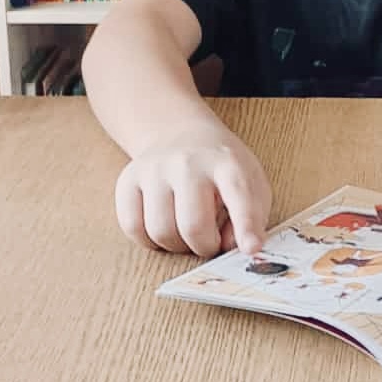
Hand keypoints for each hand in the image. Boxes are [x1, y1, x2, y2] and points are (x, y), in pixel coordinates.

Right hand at [115, 127, 270, 257]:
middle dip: (205, 246)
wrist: (180, 134)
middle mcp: (188, 162)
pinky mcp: (129, 179)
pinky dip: (149, 240)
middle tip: (210, 240)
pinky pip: (132, 227)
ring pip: (160, 232)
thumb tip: (234, 246)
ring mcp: (155, 168)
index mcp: (227, 162)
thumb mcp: (250, 182)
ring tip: (186, 230)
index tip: (251, 248)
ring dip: (177, 245)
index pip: (239, 196)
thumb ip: (252, 216)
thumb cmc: (219, 167)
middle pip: (193, 226)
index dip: (246, 226)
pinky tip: (163, 226)